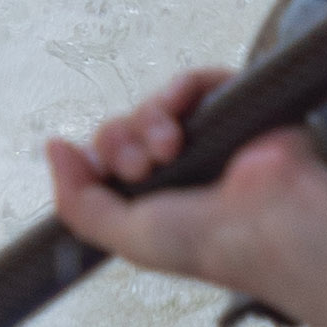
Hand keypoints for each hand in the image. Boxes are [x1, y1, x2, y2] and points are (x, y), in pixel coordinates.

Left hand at [45, 74, 326, 326]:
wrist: (271, 226)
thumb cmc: (214, 245)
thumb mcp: (126, 237)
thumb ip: (78, 202)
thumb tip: (54, 148)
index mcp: (157, 200)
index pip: (109, 163)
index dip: (101, 161)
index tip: (114, 174)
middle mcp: (182, 167)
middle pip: (123, 130)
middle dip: (121, 143)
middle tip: (143, 167)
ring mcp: (208, 136)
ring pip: (151, 106)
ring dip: (146, 121)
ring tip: (168, 148)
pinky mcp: (236, 106)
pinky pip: (192, 81)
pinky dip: (176, 90)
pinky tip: (178, 113)